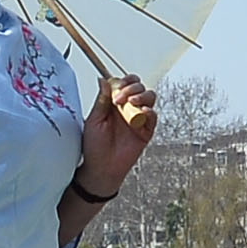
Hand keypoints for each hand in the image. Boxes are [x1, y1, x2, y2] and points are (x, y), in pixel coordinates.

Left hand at [80, 73, 158, 198]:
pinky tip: (142, 112)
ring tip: (132, 101)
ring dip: (142, 96)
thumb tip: (103, 80)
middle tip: (120, 97)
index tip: (118, 85)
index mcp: (115, 103)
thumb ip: (101, 100)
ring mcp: (138, 119)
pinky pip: (153, 118)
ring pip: (149, 98)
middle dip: (132, 88)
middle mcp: (128, 109)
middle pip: (139, 88)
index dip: (124, 81)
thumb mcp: (94, 120)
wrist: (101, 167)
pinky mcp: (146, 131)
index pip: (125, 84)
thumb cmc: (95, 146)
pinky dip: (150, 112)